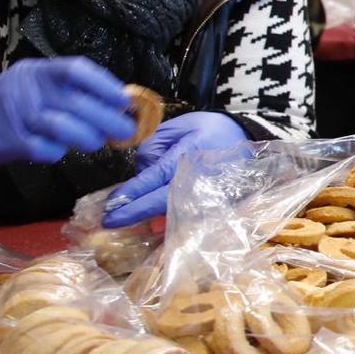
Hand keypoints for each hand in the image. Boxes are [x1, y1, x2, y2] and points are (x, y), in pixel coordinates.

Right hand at [0, 57, 134, 167]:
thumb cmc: (21, 102)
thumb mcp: (42, 85)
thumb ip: (75, 90)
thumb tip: (122, 103)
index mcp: (39, 71)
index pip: (75, 70)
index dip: (104, 85)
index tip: (124, 100)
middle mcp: (26, 88)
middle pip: (75, 103)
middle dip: (107, 119)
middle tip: (126, 130)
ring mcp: (14, 114)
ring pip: (61, 127)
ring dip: (87, 137)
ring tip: (96, 141)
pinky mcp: (7, 141)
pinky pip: (43, 149)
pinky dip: (58, 151)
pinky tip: (60, 149)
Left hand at [103, 111, 249, 226]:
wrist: (245, 136)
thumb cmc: (208, 129)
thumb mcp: (177, 127)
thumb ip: (153, 147)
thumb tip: (139, 172)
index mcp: (189, 154)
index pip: (155, 177)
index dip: (132, 192)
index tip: (111, 203)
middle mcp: (200, 177)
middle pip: (162, 201)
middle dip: (134, 213)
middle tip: (109, 221)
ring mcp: (210, 194)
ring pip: (176, 214)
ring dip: (149, 221)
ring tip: (126, 224)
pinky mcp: (217, 204)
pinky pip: (189, 217)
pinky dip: (169, 223)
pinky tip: (152, 226)